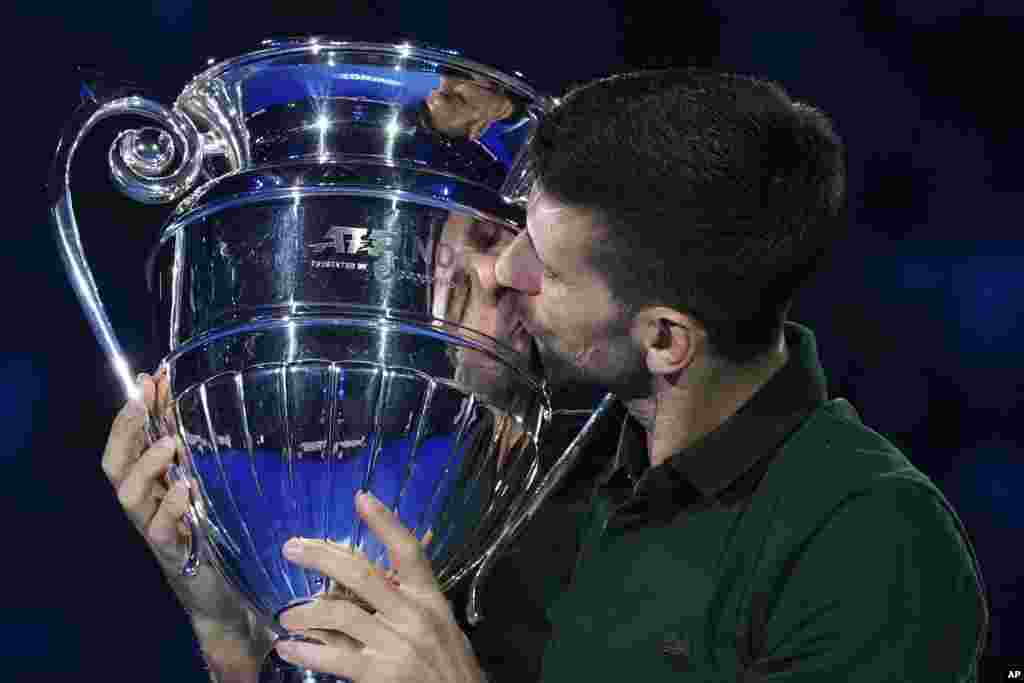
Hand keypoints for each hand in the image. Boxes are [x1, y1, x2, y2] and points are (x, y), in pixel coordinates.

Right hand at [102, 370, 270, 675]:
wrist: (224, 594)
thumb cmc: (217, 535)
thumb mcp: (209, 487)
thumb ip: (199, 454)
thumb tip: (200, 407)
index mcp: (152, 484)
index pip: (129, 441)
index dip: (134, 411)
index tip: (151, 377)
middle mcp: (145, 505)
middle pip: (115, 464)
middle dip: (126, 429)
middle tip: (145, 401)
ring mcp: (156, 530)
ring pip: (129, 495)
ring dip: (147, 464)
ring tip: (170, 442)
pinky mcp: (175, 554)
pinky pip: (162, 529)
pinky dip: (172, 506)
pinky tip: (187, 488)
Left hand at [275, 492, 485, 682]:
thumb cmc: (448, 662)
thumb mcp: (438, 623)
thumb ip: (407, 600)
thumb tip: (370, 576)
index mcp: (429, 598)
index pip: (408, 551)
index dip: (385, 522)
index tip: (361, 498)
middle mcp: (413, 615)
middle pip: (361, 574)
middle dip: (321, 557)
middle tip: (292, 548)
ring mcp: (396, 644)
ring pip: (340, 614)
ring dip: (305, 613)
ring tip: (287, 617)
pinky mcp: (380, 674)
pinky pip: (334, 657)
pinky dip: (306, 652)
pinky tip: (289, 649)